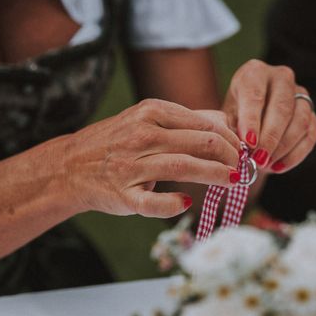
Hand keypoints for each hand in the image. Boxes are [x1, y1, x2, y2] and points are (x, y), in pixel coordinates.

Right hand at [64, 99, 240, 217]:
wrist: (71, 166)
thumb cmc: (120, 141)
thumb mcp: (149, 118)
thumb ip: (187, 119)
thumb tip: (227, 123)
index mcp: (152, 112)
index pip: (204, 124)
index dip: (231, 140)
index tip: (244, 151)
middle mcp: (142, 136)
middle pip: (200, 143)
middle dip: (230, 157)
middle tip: (243, 168)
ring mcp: (131, 166)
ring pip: (183, 167)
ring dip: (215, 175)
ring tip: (233, 181)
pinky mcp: (123, 195)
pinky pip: (152, 202)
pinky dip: (172, 204)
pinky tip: (187, 202)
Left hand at [222, 59, 315, 172]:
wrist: (252, 120)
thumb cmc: (235, 117)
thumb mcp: (227, 118)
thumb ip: (234, 129)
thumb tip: (244, 147)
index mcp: (255, 73)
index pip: (256, 95)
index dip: (252, 120)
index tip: (248, 142)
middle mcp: (281, 78)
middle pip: (282, 108)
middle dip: (270, 138)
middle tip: (258, 159)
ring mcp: (301, 95)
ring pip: (300, 122)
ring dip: (283, 148)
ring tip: (266, 164)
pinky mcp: (312, 114)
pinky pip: (310, 136)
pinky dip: (295, 155)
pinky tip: (278, 166)